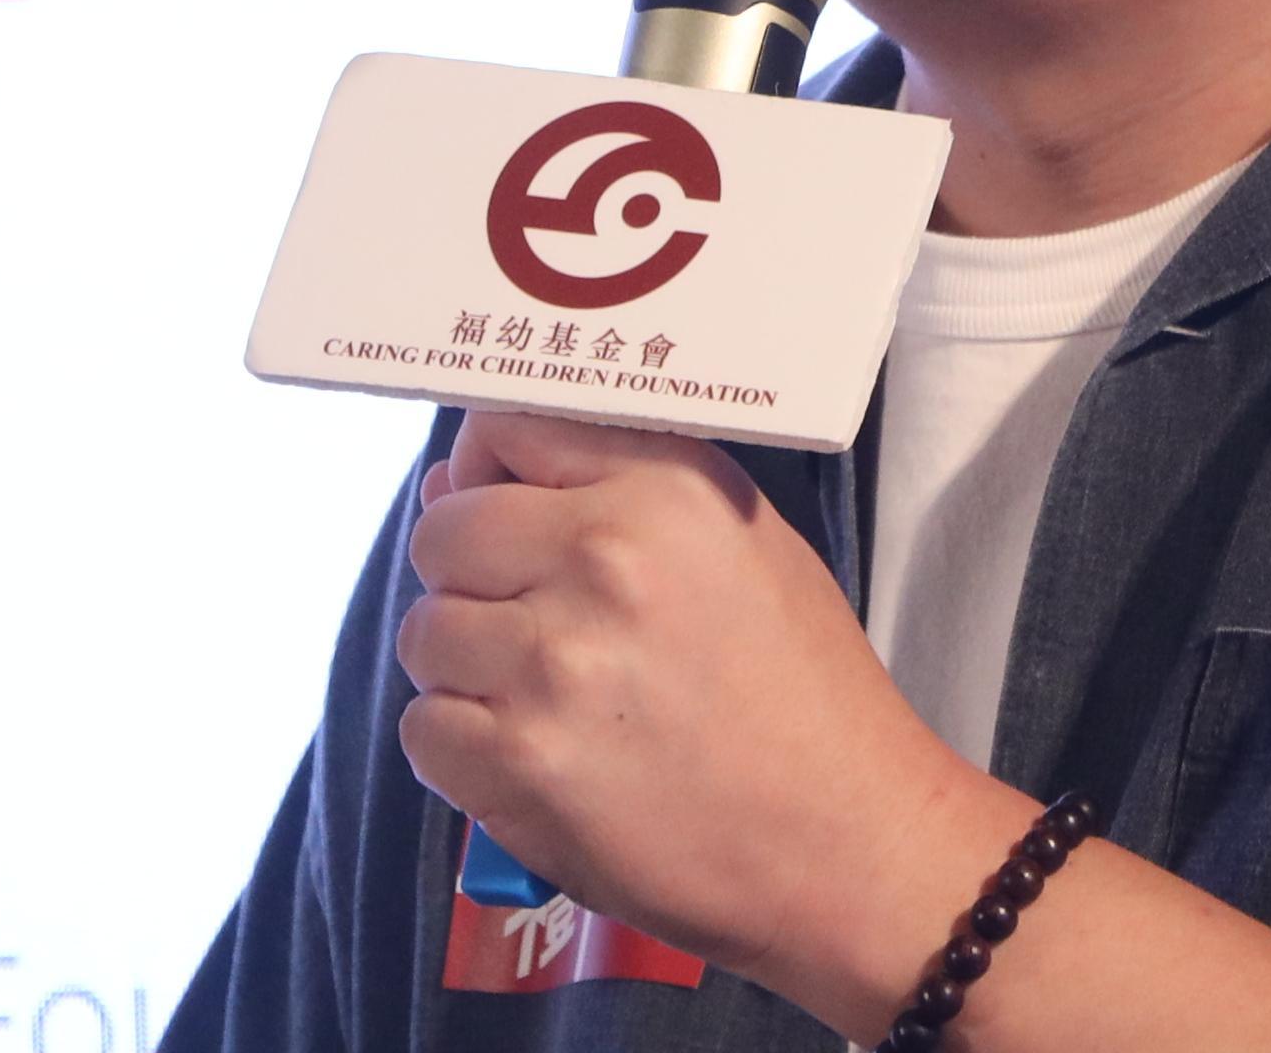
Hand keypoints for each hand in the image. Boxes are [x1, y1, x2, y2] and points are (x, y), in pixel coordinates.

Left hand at [395, 410, 997, 1003]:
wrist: (847, 843)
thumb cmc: (804, 697)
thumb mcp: (744, 542)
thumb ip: (615, 491)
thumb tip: (459, 485)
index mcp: (664, 491)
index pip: (504, 428)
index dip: (485, 474)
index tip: (500, 512)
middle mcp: (603, 560)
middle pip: (443, 533)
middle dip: (469, 579)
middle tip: (528, 627)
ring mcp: (554, 663)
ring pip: (425, 632)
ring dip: (464, 670)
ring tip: (542, 702)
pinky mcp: (523, 762)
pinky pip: (424, 729)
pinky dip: (461, 752)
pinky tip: (532, 759)